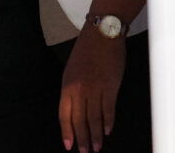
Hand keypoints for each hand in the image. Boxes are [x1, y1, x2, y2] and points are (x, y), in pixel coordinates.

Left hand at [59, 30, 124, 151]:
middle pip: (79, 120)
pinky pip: (108, 109)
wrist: (102, 34)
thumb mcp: (72, 70)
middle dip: (82, 138)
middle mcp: (79, 89)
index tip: (69, 145)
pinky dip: (108, 122)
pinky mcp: (110, 86)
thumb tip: (76, 109)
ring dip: (95, 135)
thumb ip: (72, 89)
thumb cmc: (87, 50)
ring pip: (94, 118)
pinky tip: (107, 131)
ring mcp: (95, 88)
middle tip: (85, 152)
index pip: (64, 115)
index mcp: (67, 85)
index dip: (67, 132)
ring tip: (97, 147)